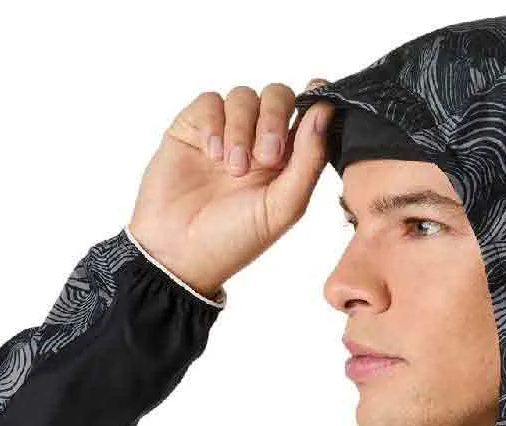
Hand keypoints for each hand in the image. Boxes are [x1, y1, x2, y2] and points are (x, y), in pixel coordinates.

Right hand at [126, 80, 333, 298]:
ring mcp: (226, 134)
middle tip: (267, 156)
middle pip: (277, 96)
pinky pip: (210, 101)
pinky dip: (214, 124)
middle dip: (274, 118)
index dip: (315, 101)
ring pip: (243, 96)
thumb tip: (325, 112)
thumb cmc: (235, 240)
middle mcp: (258, 143)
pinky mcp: (193, 128)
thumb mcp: (283, 207)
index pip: (307, 116)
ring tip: (232, 168)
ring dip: (242, 129)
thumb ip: (309, 160)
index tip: (318, 92)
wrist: (180, 253)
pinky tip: (211, 155)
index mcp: (288, 163)